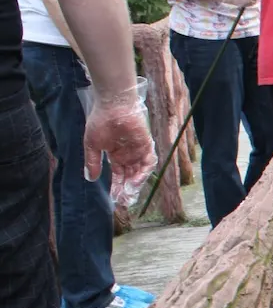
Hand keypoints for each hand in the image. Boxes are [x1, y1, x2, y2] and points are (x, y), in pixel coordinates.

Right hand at [84, 92, 156, 206]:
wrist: (112, 106)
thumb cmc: (100, 122)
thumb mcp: (93, 145)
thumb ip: (93, 162)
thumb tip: (89, 178)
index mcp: (117, 154)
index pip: (119, 174)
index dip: (117, 186)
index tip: (114, 199)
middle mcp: (129, 154)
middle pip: (130, 176)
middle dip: (126, 189)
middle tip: (123, 201)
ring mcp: (138, 150)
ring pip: (139, 172)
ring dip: (134, 184)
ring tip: (128, 194)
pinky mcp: (146, 145)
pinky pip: (148, 162)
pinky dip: (143, 173)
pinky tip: (134, 181)